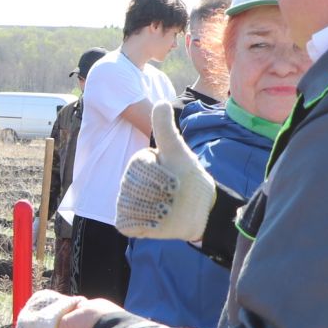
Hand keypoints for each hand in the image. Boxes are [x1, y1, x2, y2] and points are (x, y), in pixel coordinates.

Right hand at [116, 100, 215, 239]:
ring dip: (154, 210)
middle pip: (134, 187)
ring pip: (130, 205)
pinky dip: (142, 225)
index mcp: (139, 164)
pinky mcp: (130, 223)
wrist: (200, 208)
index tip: (174, 179)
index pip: (139, 167)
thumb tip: (160, 102)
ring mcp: (128, 203)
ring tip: (167, 209)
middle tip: (172, 195)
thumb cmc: (190, 177)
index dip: (160, 174)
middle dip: (158, 193)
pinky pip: (126, 223)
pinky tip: (157, 222)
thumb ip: (166, 129)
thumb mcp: (178, 152)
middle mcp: (129, 182)